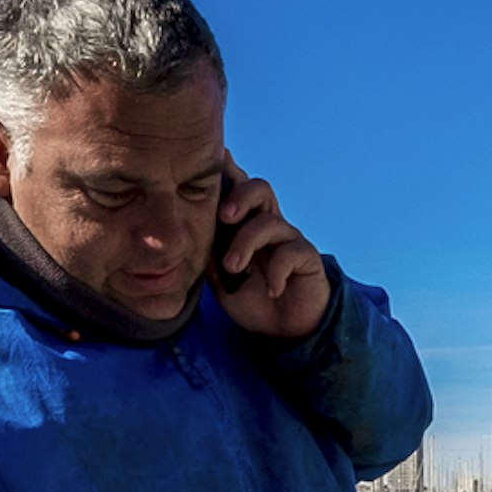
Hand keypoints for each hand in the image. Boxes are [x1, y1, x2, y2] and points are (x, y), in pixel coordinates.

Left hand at [211, 159, 332, 339]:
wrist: (282, 330)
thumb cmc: (250, 298)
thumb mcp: (219, 278)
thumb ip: (208, 254)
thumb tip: (185, 235)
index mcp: (245, 223)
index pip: (237, 188)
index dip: (228, 171)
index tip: (214, 161)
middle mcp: (268, 224)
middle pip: (260, 188)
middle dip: (240, 196)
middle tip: (223, 217)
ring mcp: (289, 239)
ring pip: (270, 221)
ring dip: (246, 243)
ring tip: (233, 268)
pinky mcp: (306, 257)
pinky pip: (291, 252)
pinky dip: (276, 272)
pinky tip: (271, 290)